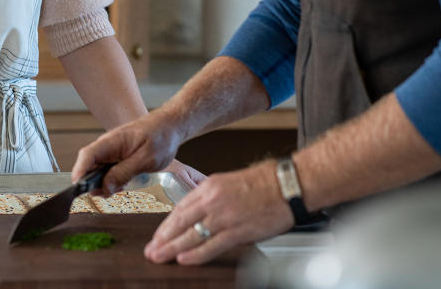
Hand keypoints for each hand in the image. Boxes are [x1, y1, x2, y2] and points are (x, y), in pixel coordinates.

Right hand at [71, 110, 183, 195]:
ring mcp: (112, 151)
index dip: (79, 172)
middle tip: (110, 193)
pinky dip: (112, 180)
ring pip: (98, 171)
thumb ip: (124, 173)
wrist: (171, 126)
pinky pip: (108, 170)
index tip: (78, 189)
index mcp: (112, 142)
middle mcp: (108, 146)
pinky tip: (124, 184)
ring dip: (104, 183)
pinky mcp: (118, 156)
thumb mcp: (146, 159)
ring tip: (121, 188)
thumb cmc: (161, 137)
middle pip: (89, 166)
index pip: (87, 156)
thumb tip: (104, 187)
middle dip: (94, 184)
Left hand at [144, 160, 292, 265]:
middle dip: (163, 238)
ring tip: (160, 257)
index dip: (167, 224)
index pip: (181, 208)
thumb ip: (213, 198)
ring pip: (192, 235)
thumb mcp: (230, 181)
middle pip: (181, 222)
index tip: (158, 235)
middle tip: (151, 250)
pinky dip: (196, 254)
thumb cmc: (266, 181)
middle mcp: (213, 200)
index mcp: (210, 186)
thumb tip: (200, 214)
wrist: (289, 184)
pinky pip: (212, 245)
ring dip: (173, 248)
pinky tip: (184, 259)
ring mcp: (224, 216)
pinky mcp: (238, 231)